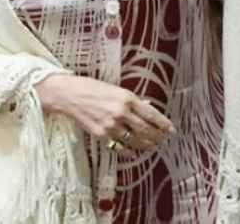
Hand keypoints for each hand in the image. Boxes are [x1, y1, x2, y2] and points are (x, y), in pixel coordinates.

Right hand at [34, 74, 173, 153]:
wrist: (69, 94)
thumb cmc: (91, 88)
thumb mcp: (115, 89)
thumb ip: (132, 101)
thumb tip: (148, 109)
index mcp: (127, 98)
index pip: (152, 115)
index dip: (163, 124)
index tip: (170, 129)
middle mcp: (121, 112)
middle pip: (146, 130)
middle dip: (157, 137)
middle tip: (162, 139)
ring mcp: (111, 125)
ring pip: (136, 141)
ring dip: (147, 145)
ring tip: (152, 146)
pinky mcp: (101, 134)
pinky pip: (120, 147)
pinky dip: (129, 151)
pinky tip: (134, 151)